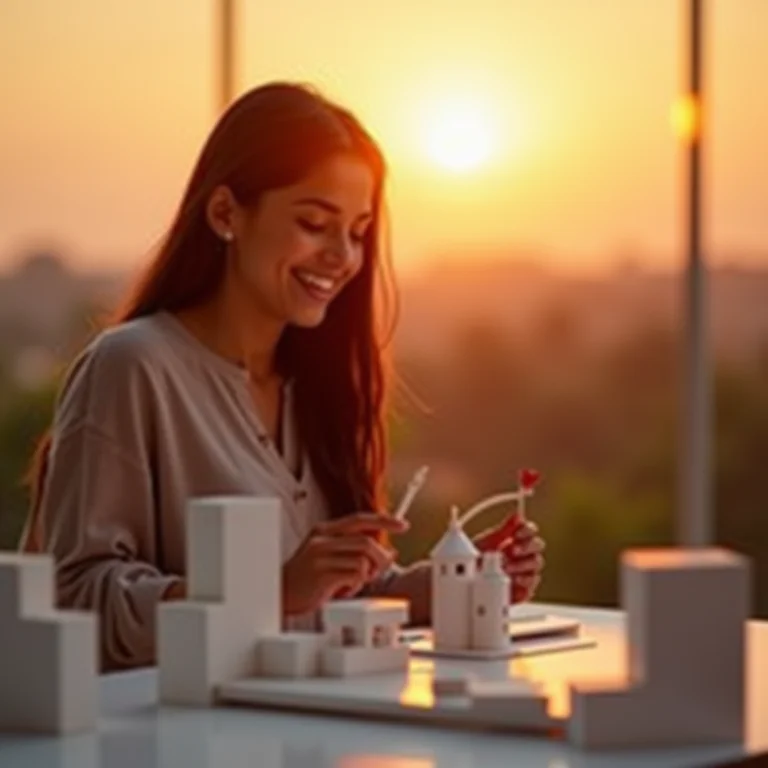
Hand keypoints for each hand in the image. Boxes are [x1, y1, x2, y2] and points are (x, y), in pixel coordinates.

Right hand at [282, 513, 408, 615]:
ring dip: (367, 574)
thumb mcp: (331, 559)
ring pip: (363, 559)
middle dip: (380, 557)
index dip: (384, 521)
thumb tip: (389, 553)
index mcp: (325, 530)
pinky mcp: (321, 574)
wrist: (280, 595)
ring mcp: (320, 555)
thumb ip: (356, 552)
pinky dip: (356, 585)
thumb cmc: (308, 579)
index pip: (360, 519)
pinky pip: (355, 575)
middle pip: (366, 541)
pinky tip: (345, 590)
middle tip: (379, 571)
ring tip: (356, 582)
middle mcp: (322, 538)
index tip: (404, 525)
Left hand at [473, 513, 545, 602]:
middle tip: (511, 551)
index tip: (516, 534)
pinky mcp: (525, 586)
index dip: (527, 530)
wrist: (468, 581)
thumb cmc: (477, 559)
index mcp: (517, 539)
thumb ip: (504, 529)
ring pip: (536, 563)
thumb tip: (517, 515)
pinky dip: (524, 580)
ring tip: (506, 568)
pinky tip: (513, 580)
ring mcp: (526, 570)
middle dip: (526, 547)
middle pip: (538, 545)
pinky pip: (532, 582)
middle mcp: (525, 553)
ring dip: (522, 564)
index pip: (531, 530)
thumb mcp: (488, 542)